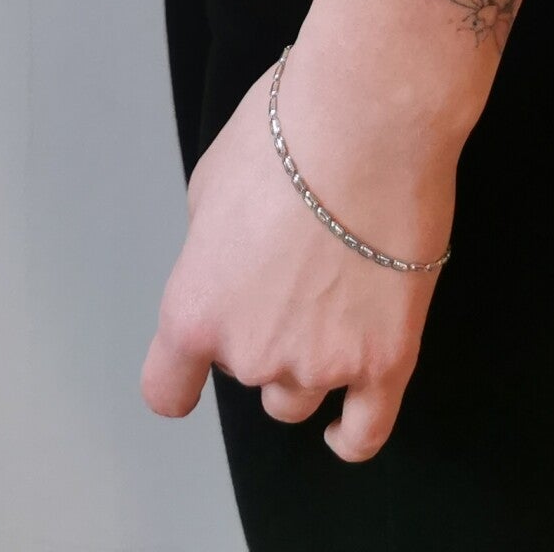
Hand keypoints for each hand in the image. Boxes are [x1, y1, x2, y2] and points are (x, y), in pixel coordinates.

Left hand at [140, 43, 459, 461]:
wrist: (369, 116)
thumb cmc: (287, 132)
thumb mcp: (210, 184)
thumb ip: (209, 247)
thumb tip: (228, 267)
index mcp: (196, 309)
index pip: (167, 388)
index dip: (182, 376)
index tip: (192, 371)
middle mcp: (251, 351)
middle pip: (247, 373)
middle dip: (261, 331)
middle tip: (290, 268)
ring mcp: (320, 363)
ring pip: (300, 396)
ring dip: (306, 362)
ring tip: (329, 299)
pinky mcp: (386, 360)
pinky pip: (364, 431)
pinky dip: (350, 437)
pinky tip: (344, 428)